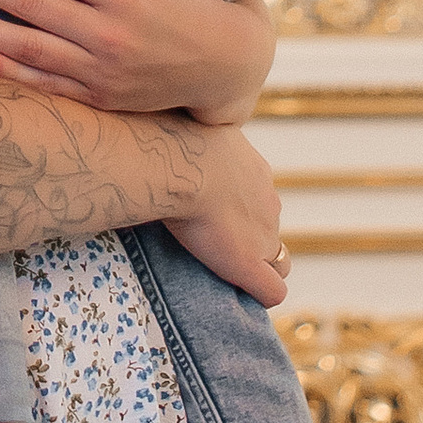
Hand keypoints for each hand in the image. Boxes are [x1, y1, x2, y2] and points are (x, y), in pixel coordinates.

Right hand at [165, 127, 288, 304]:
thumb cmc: (167, 141)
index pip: (257, 196)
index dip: (239, 209)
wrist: (176, 164)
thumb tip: (147, 137)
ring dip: (255, 261)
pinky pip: (271, 289)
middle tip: (214, 240)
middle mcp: (266, 198)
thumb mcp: (184, 128)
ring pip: (275, 256)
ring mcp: (263, 231)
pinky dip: (259, 292)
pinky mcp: (250, 262)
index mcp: (252, 168)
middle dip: (248, 234)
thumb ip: (184, 140)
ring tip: (223, 268)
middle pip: (267, 225)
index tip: (215, 214)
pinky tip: (243, 294)